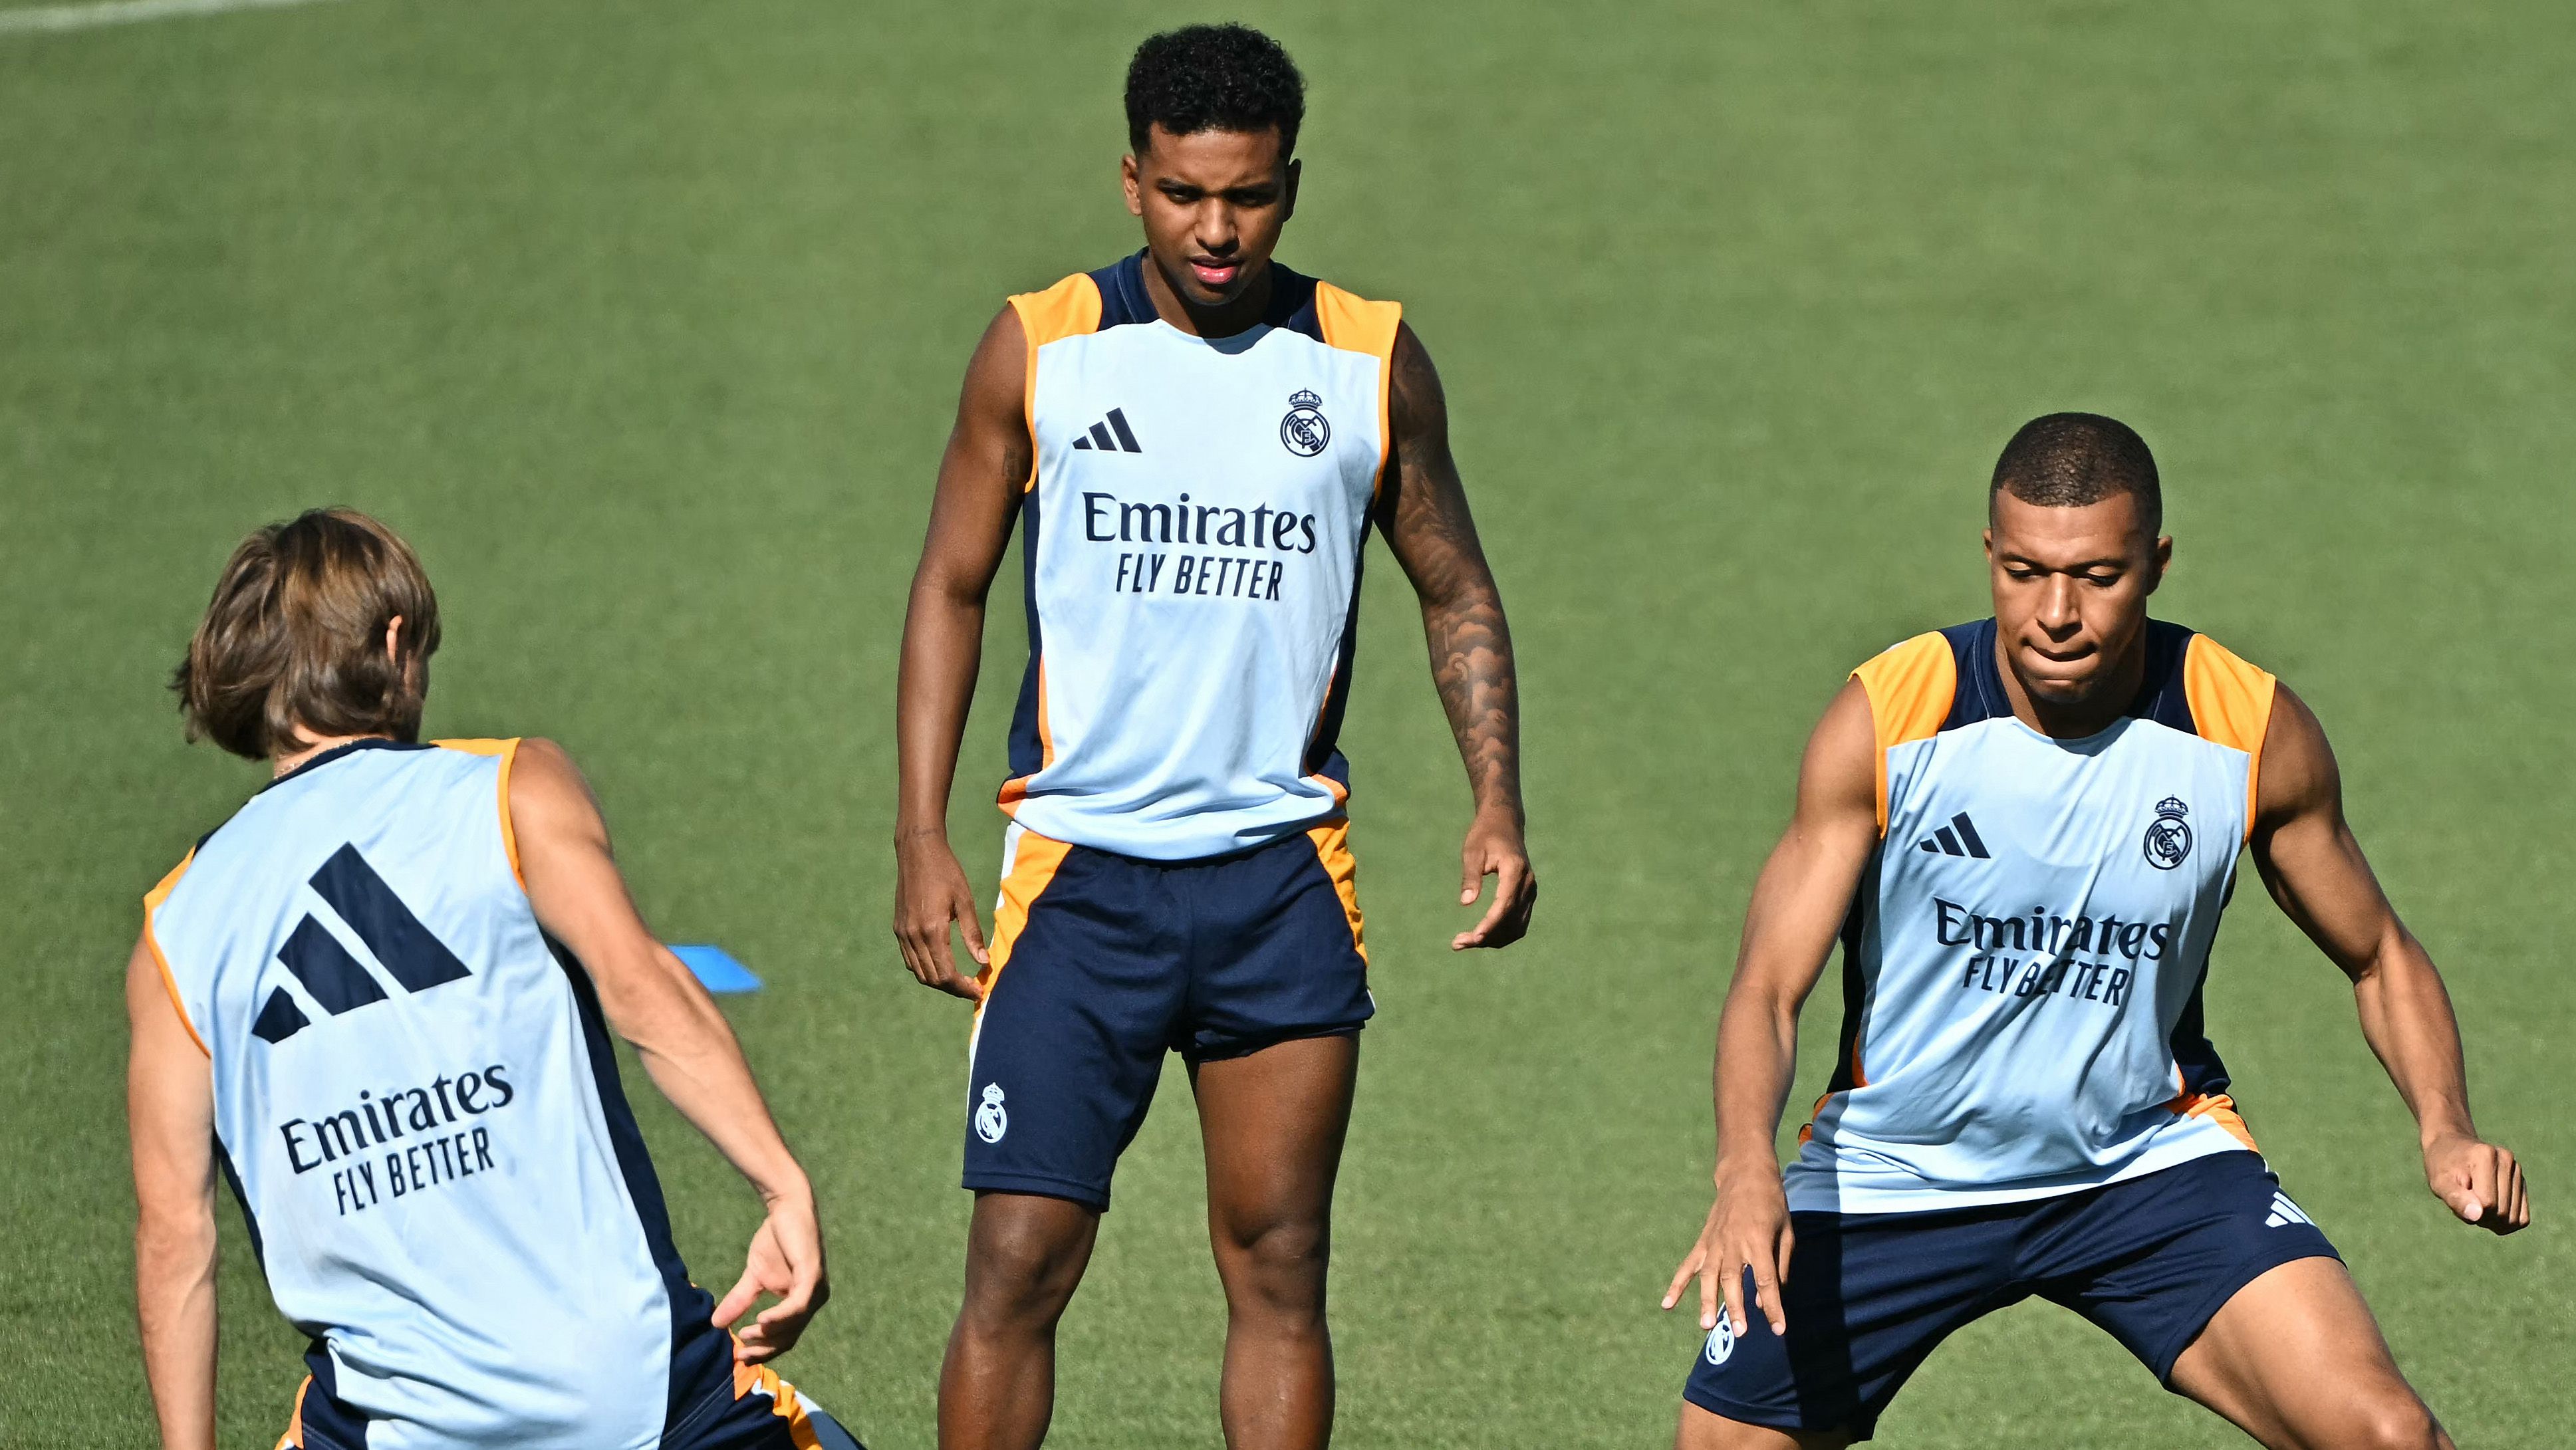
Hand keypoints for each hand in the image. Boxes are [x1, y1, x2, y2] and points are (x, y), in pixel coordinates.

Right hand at [713, 1186, 828, 1362]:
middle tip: (740, 1355)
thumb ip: (740, 1300)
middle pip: (789, 1337)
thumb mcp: (753, 1276)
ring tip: (747, 1336)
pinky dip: (780, 1316)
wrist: (786, 1208)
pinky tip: (761, 1320)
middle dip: (764, 1349)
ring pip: (794, 1325)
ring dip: (769, 1335)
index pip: (784, 1337)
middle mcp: (813, 1300)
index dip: (763, 1349)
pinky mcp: (813, 1276)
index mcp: (801, 1303)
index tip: (738, 1356)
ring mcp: (816, 1289)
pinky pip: (798, 1305)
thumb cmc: (775, 1240)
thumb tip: (715, 1324)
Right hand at [893, 831, 986, 999]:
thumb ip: (973, 934)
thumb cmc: (946, 872)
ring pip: (919, 972)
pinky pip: (910, 959)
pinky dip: (925, 969)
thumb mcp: (965, 901)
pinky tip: (941, 965)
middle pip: (932, 978)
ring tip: (960, 981)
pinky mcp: (898, 928)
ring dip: (939, 981)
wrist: (917, 851)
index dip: (963, 988)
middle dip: (953, 988)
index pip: (946, 973)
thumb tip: (984, 962)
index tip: (979, 991)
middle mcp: (913, 935)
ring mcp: (902, 933)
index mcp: (932, 930)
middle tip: (973, 989)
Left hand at [1452, 807, 1534, 949]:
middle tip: (1457, 943)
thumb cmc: (1485, 835)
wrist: (1505, 823)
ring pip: (1516, 927)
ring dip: (1493, 939)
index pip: (1505, 904)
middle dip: (1486, 936)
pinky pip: (1518, 923)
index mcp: (1515, 870)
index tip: (1473, 938)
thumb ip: (1470, 877)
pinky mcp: (1527, 897)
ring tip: (1464, 942)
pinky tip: (1481, 936)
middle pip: (1510, 920)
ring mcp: (1530, 892)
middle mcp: (1528, 883)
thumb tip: (1465, 903)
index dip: (1490, 924)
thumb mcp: (1472, 851)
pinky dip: (1501, 934)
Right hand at [1661, 1166, 1794, 1337]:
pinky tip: (1667, 1305)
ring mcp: (1715, 1242)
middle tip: (1740, 1333)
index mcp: (1758, 1239)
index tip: (1778, 1329)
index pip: (1766, 1279)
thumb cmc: (1772, 1204)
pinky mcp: (1703, 1242)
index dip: (1773, 1306)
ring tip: (1707, 1326)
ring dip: (1706, 1301)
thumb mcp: (1786, 1231)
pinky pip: (1688, 1265)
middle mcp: (1734, 1242)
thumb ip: (1780, 1265)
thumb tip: (1768, 1298)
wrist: (1745, 1175)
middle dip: (1736, 1307)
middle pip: (1733, 1280)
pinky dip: (1676, 1285)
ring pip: (1709, 1275)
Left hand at [2424, 1132, 2528, 1233]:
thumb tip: (2477, 1216)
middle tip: (2465, 1201)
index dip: (2470, 1210)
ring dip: (2493, 1220)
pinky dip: (2505, 1220)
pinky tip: (2489, 1208)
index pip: (2487, 1203)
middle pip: (2503, 1213)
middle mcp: (2506, 1160)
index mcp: (2485, 1156)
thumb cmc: (2442, 1166)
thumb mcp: (2439, 1182)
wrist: (2451, 1147)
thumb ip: (2455, 1198)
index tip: (2457, 1197)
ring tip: (2476, 1202)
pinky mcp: (2521, 1181)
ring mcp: (2517, 1170)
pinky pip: (2522, 1217)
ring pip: (2514, 1219)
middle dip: (2481, 1217)